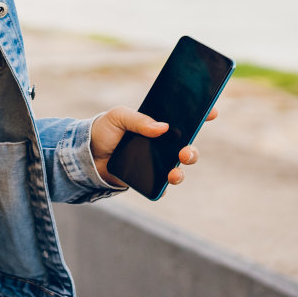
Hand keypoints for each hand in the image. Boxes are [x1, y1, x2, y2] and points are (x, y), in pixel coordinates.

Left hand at [89, 105, 216, 188]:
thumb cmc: (104, 130)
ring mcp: (156, 162)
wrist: (85, 154)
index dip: (201, 115)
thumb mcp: (118, 117)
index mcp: (158, 124)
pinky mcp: (148, 178)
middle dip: (191, 150)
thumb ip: (138, 120)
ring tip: (174, 171)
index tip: (212, 111)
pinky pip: (161, 185)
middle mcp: (162, 144)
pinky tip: (162, 181)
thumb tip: (163, 128)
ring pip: (178, 168)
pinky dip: (165, 184)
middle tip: (184, 151)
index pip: (184, 119)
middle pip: (186, 147)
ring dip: (182, 170)